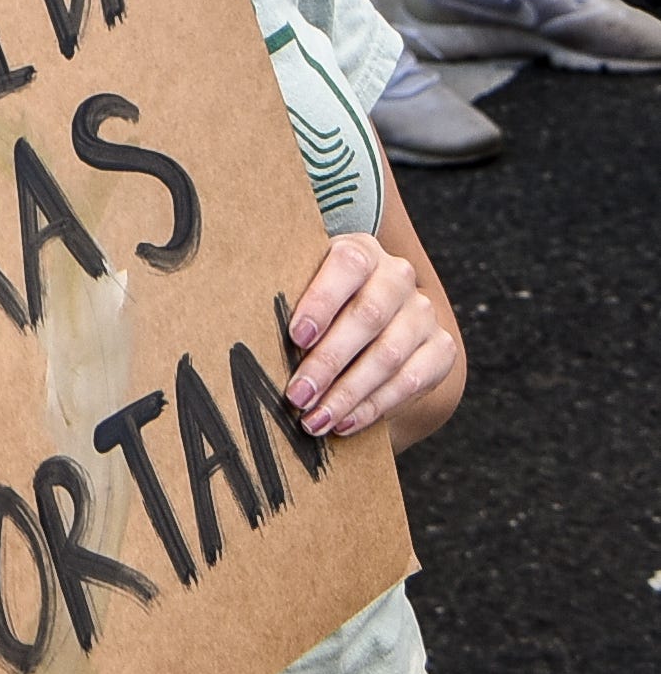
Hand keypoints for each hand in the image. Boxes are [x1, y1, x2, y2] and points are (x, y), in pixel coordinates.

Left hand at [285, 228, 455, 440]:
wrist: (373, 322)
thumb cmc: (316, 306)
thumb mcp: (299, 291)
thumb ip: (281, 299)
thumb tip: (234, 328)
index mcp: (358, 251)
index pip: (347, 266)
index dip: (322, 300)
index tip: (296, 336)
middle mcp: (396, 276)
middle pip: (368, 318)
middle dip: (328, 362)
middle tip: (296, 396)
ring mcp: (422, 313)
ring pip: (390, 354)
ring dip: (348, 393)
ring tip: (314, 419)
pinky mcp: (439, 348)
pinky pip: (411, 381)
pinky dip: (374, 406)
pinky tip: (344, 422)